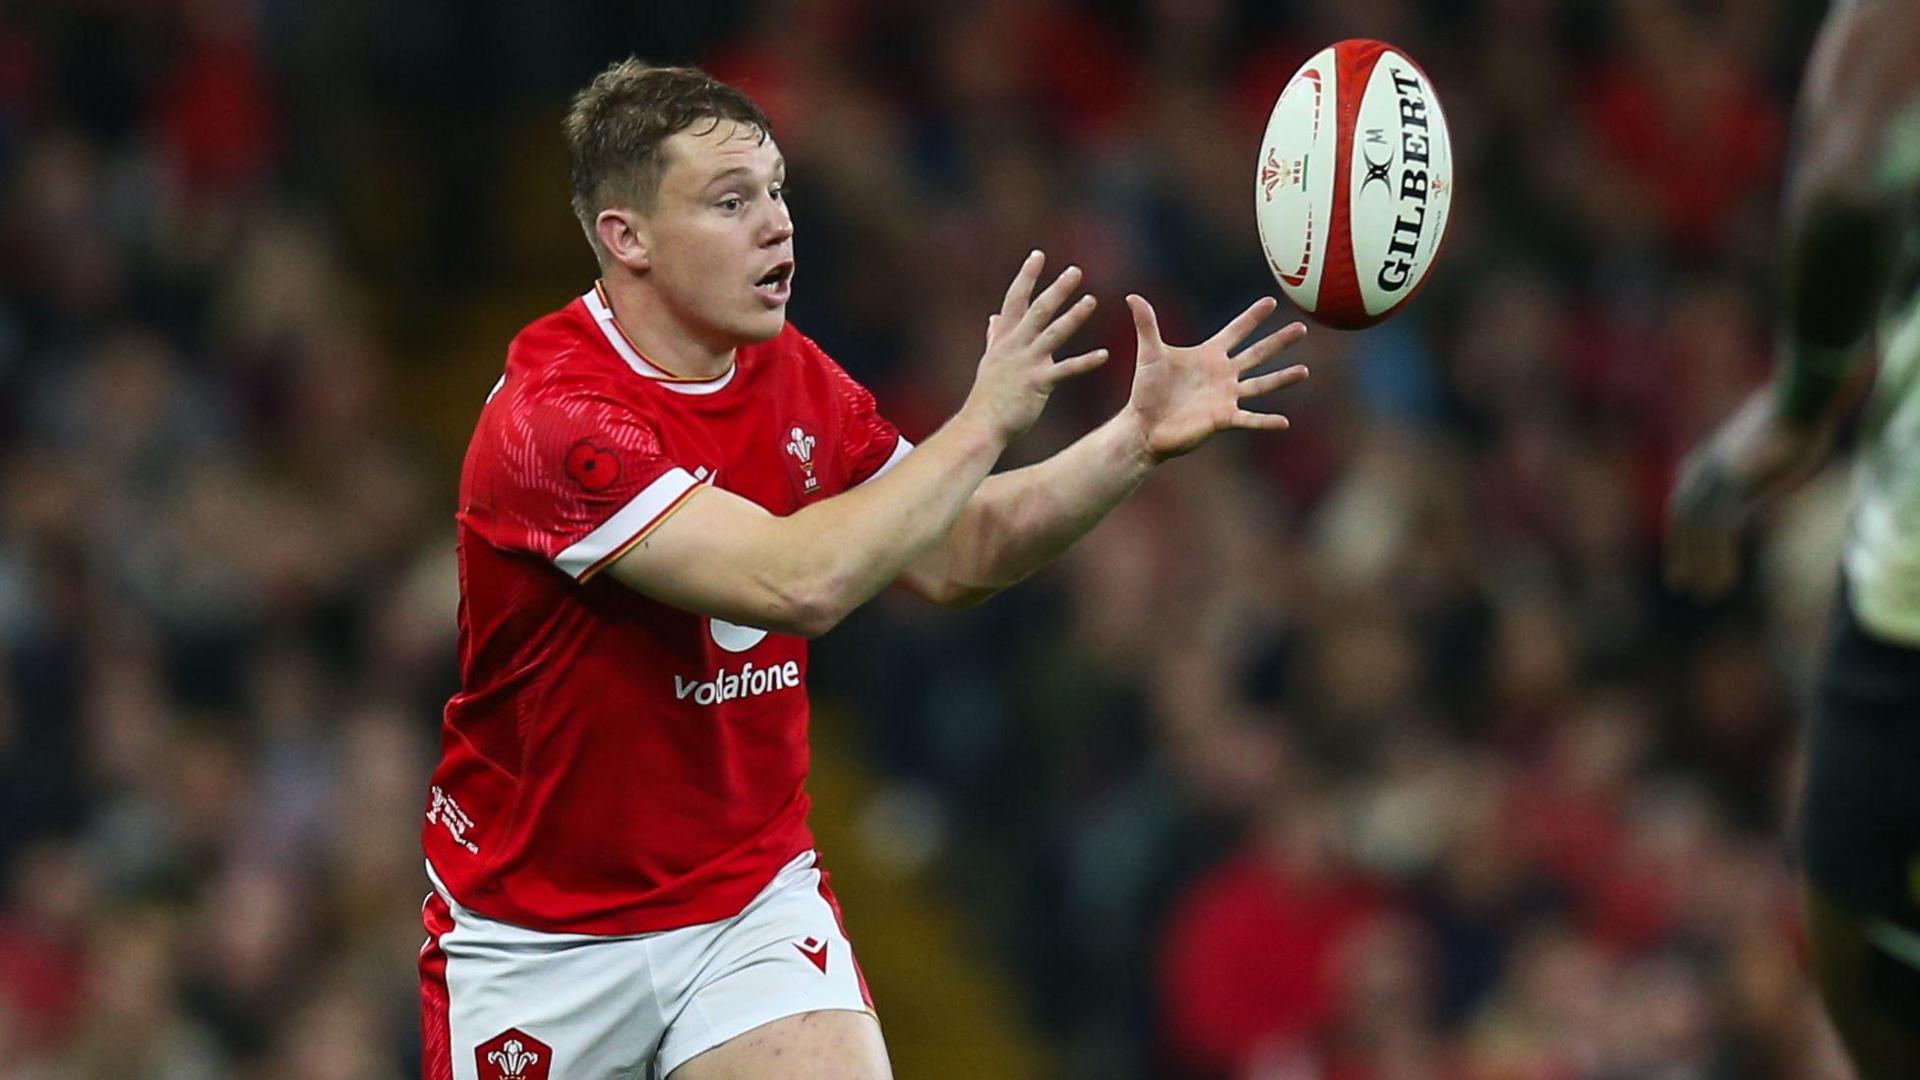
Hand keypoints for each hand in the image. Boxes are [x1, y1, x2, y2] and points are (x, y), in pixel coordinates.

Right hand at [960, 251, 1107, 441]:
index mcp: (1004, 339)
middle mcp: (1015, 346)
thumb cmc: (988, 395)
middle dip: (1057, 289)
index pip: (1015, 300)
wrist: (981, 424)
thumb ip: (995, 336)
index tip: (1038, 255)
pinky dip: (1086, 362)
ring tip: (1092, 300)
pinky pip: (1066, 370)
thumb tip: (994, 317)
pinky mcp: (1038, 384)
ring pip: (1053, 334)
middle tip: (1076, 271)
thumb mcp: (990, 360)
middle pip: (1038, 310)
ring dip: (1074, 316)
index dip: (1027, 276)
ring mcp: (1027, 363)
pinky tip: (1104, 355)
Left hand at [1120, 294, 1309, 464]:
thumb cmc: (1146, 391)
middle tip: (1302, 329)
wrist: (1144, 425)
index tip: (1271, 301)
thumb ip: (1146, 325)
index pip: (1236, 331)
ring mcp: (1226, 397)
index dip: (1252, 317)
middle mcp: (1223, 374)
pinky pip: (1249, 419)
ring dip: (1283, 378)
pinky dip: (1266, 421)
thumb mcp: (1149, 354)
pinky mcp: (1223, 418)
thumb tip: (1132, 296)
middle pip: (1257, 354)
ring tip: (1304, 370)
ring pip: (1261, 384)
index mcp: (1209, 355)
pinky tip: (1284, 422)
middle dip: (1279, 342)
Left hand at [1666, 388, 1830, 597]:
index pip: (1684, 506)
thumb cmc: (1793, 421)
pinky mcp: (1735, 484)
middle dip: (1682, 553)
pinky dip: (1718, 558)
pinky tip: (1722, 581)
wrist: (1802, 399)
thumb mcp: (1762, 451)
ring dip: (1701, 564)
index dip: (1682, 535)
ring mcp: (1717, 477)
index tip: (1682, 558)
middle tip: (1681, 583)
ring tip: (1704, 592)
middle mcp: (1703, 471)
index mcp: (1706, 462)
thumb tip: (1753, 481)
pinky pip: (1720, 531)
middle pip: (1683, 520)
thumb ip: (1751, 471)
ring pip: (1699, 532)